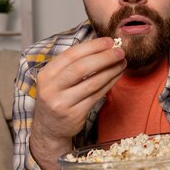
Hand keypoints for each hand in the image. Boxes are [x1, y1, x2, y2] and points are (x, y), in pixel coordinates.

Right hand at [29, 37, 125, 169]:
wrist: (49, 127)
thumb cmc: (56, 97)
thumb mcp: (55, 78)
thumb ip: (72, 63)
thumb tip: (100, 45)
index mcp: (46, 74)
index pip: (71, 55)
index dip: (92, 46)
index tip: (109, 41)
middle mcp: (51, 88)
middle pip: (82, 68)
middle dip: (104, 57)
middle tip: (120, 51)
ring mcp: (62, 102)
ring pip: (92, 83)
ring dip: (111, 70)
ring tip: (122, 63)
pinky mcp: (74, 114)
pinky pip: (97, 95)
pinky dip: (109, 83)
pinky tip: (117, 76)